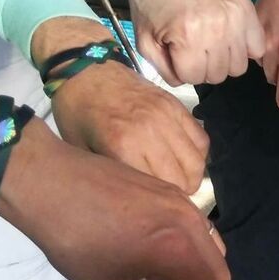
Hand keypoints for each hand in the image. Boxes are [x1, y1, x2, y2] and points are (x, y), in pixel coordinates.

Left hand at [0, 125, 228, 279]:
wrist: (49, 184)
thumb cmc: (74, 242)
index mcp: (181, 252)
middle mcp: (193, 224)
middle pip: (219, 274)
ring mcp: (184, 202)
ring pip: (210, 248)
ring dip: (189, 266)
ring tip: (148, 265)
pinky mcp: (170, 189)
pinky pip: (193, 227)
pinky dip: (181, 244)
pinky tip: (141, 241)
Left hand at [50, 60, 208, 192]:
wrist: (84, 70)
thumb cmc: (77, 114)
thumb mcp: (81, 152)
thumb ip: (111, 177)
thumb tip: (135, 202)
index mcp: (122, 146)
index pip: (158, 189)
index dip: (159, 205)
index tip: (153, 209)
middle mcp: (150, 132)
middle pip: (183, 179)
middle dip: (178, 195)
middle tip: (167, 198)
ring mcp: (166, 116)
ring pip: (196, 162)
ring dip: (191, 178)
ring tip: (179, 182)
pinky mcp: (176, 106)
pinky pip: (201, 139)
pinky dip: (198, 155)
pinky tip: (184, 161)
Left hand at [127, 0, 264, 85]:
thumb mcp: (144, 40)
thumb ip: (164, 69)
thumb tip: (184, 80)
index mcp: (188, 36)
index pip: (194, 78)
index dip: (183, 70)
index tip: (177, 54)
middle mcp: (216, 29)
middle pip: (219, 74)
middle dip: (204, 67)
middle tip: (194, 49)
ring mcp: (235, 18)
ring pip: (239, 66)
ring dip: (224, 60)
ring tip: (212, 45)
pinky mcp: (246, 8)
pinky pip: (257, 47)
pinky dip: (245, 48)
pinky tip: (230, 39)